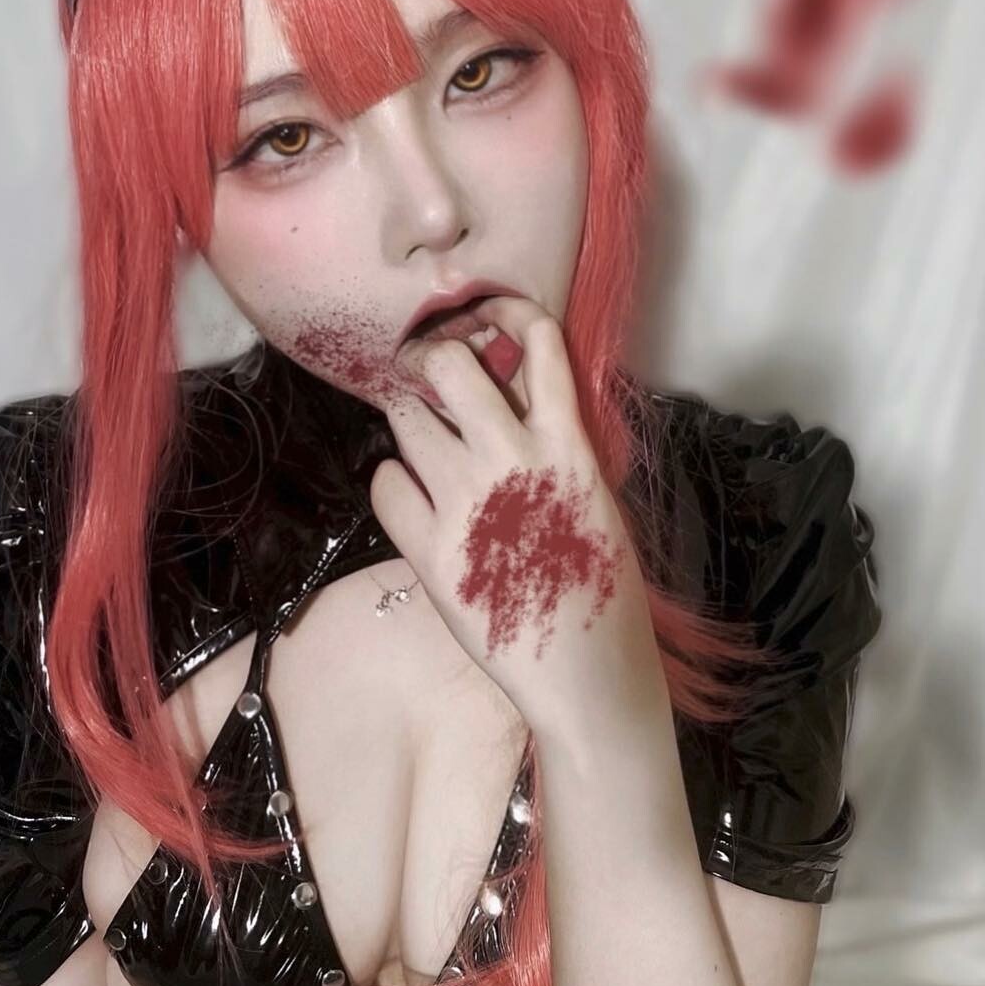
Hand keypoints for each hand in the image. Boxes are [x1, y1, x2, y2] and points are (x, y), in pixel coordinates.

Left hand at [368, 296, 663, 725]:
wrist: (587, 673)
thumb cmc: (599, 587)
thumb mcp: (592, 496)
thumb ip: (552, 443)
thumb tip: (509, 394)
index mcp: (569, 443)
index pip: (537, 339)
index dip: (501, 312)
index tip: (481, 319)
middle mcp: (514, 460)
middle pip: (445, 366)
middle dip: (427, 361)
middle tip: (423, 376)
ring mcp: (468, 503)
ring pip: (407, 420)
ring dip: (409, 422)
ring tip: (424, 445)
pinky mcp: (431, 549)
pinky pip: (385, 484)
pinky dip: (392, 482)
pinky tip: (411, 495)